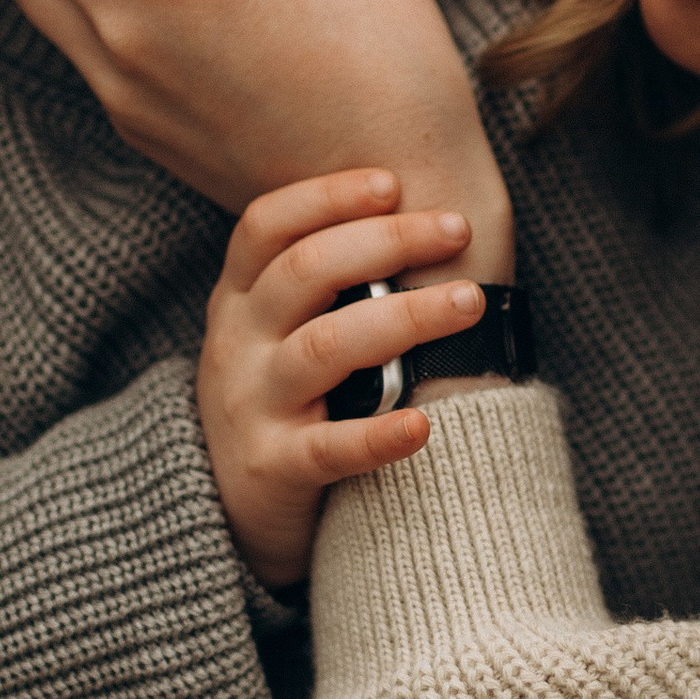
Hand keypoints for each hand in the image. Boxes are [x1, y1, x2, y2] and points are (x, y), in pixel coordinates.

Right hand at [198, 170, 484, 583]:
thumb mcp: (278, 333)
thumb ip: (326, 283)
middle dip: (387, 242)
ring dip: (403, 318)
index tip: (391, 183)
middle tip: (459, 229)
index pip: (266, 226)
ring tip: (470, 304)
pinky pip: (329, 449)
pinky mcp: (273, 469)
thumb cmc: (285, 401)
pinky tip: (423, 423)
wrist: (230, 514)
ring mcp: (251, 406)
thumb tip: (421, 217)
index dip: (326, 197)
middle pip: (305, 273)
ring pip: (324, 347)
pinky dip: (378, 436)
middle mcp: (237, 344)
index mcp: (240, 299)